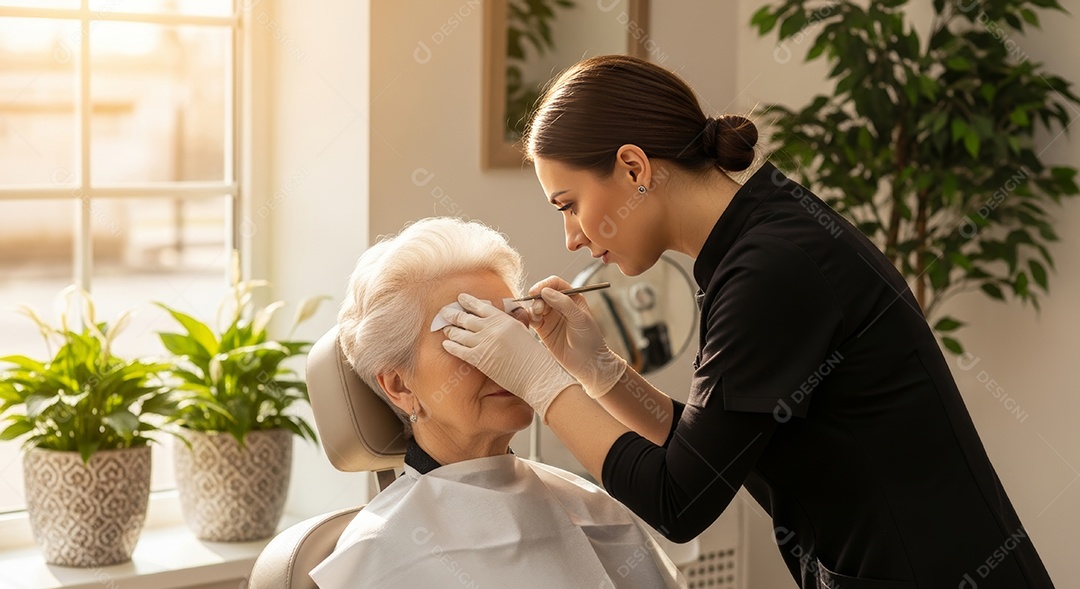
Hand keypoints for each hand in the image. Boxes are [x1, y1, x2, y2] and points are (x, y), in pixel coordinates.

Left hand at [440, 293, 578, 420]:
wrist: (537, 374)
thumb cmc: (534, 357)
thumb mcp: (524, 332)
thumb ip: (513, 322)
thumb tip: (507, 316)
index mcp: (504, 319)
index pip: (481, 306)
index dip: (468, 302)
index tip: (460, 298)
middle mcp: (492, 328)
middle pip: (467, 318)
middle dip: (453, 314)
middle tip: (444, 312)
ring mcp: (484, 342)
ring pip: (460, 333)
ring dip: (450, 330)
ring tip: (444, 328)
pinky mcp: (479, 358)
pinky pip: (459, 350)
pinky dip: (451, 346)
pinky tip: (445, 344)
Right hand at [528, 276, 626, 397]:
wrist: (588, 363)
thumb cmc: (590, 339)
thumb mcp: (580, 318)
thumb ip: (564, 303)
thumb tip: (545, 291)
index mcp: (572, 297)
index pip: (555, 283)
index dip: (544, 285)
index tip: (536, 292)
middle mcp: (560, 304)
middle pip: (542, 293)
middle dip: (537, 298)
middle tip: (538, 309)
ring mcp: (550, 316)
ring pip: (535, 305)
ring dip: (533, 308)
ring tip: (537, 318)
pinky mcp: (543, 329)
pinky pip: (532, 318)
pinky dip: (529, 318)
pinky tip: (533, 322)